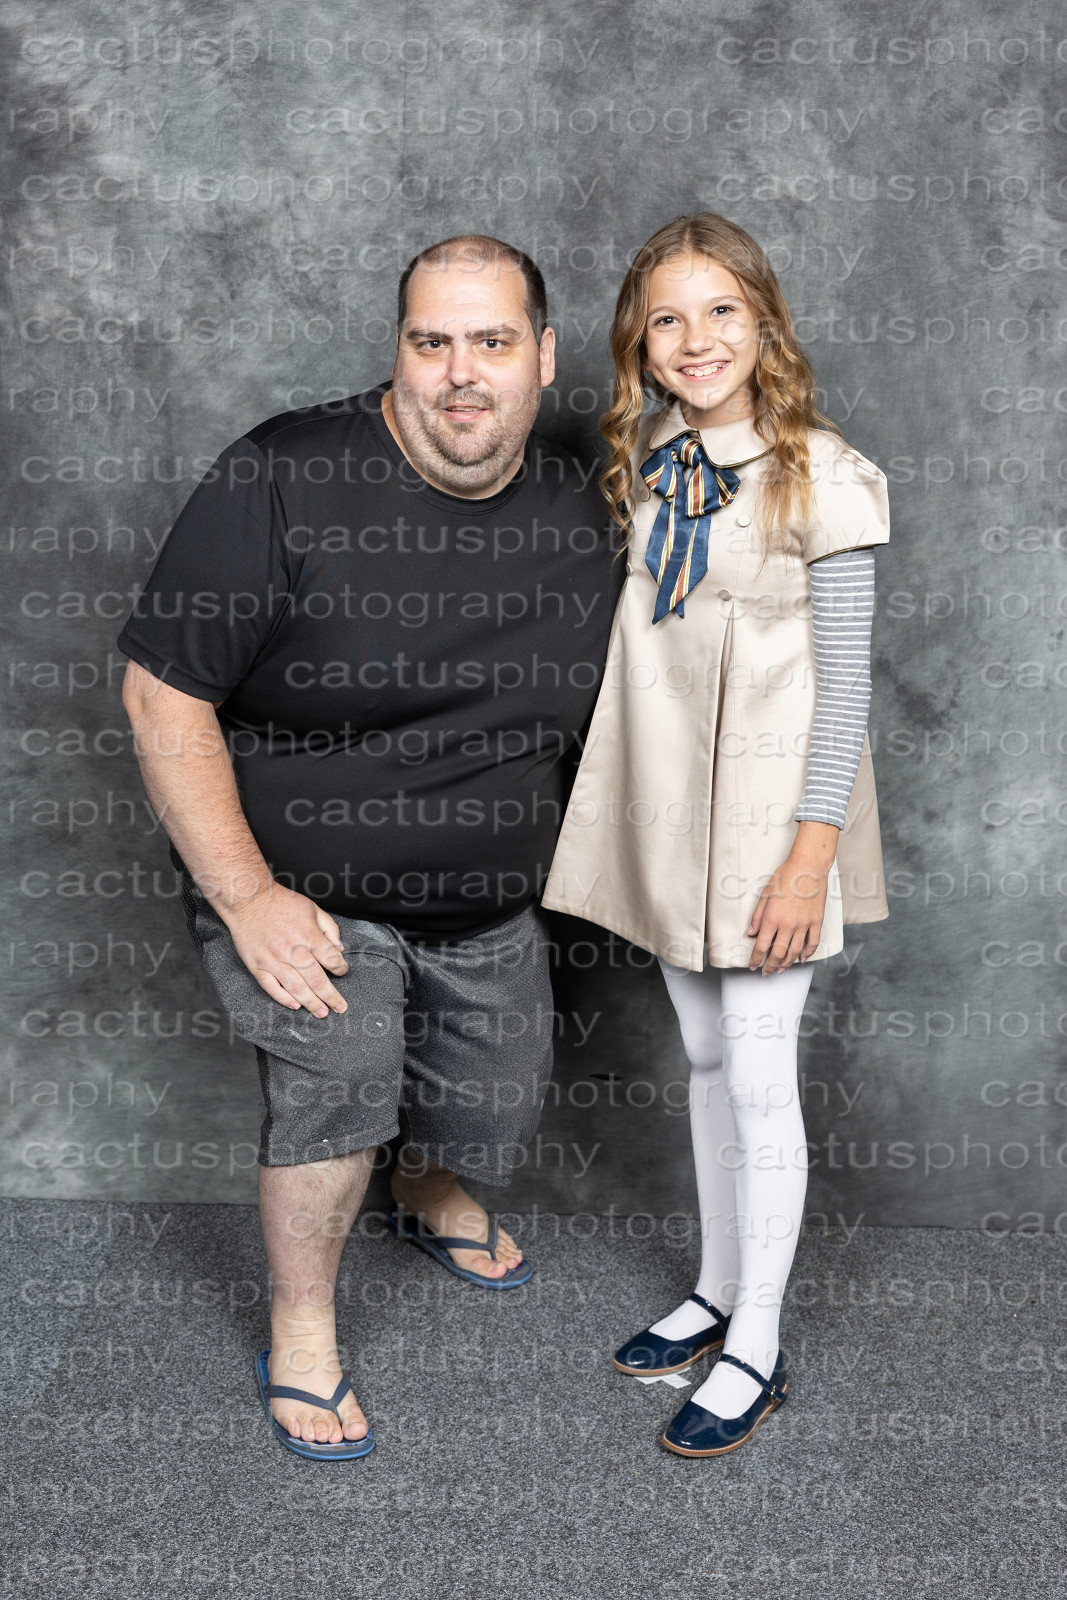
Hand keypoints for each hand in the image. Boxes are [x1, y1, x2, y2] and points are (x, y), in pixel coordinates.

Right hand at [220, 884, 348, 1015]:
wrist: (249, 900)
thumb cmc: (281, 902)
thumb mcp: (312, 908)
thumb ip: (329, 928)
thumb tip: (339, 948)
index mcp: (309, 936)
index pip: (331, 959)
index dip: (341, 968)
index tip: (342, 972)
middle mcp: (293, 951)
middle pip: (317, 980)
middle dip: (331, 996)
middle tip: (340, 1008)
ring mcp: (274, 960)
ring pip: (297, 988)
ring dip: (311, 1003)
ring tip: (322, 1013)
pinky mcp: (257, 966)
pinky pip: (272, 987)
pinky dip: (284, 998)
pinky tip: (295, 1005)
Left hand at [746, 822, 837, 974]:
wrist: (808, 866)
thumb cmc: (785, 876)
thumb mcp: (765, 893)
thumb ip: (757, 916)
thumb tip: (751, 932)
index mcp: (772, 918)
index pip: (761, 946)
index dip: (755, 959)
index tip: (752, 966)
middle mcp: (788, 924)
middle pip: (778, 954)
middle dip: (770, 966)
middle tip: (766, 972)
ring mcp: (804, 924)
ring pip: (794, 951)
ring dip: (786, 963)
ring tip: (781, 969)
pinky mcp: (816, 921)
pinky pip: (813, 943)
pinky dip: (807, 953)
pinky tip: (801, 958)